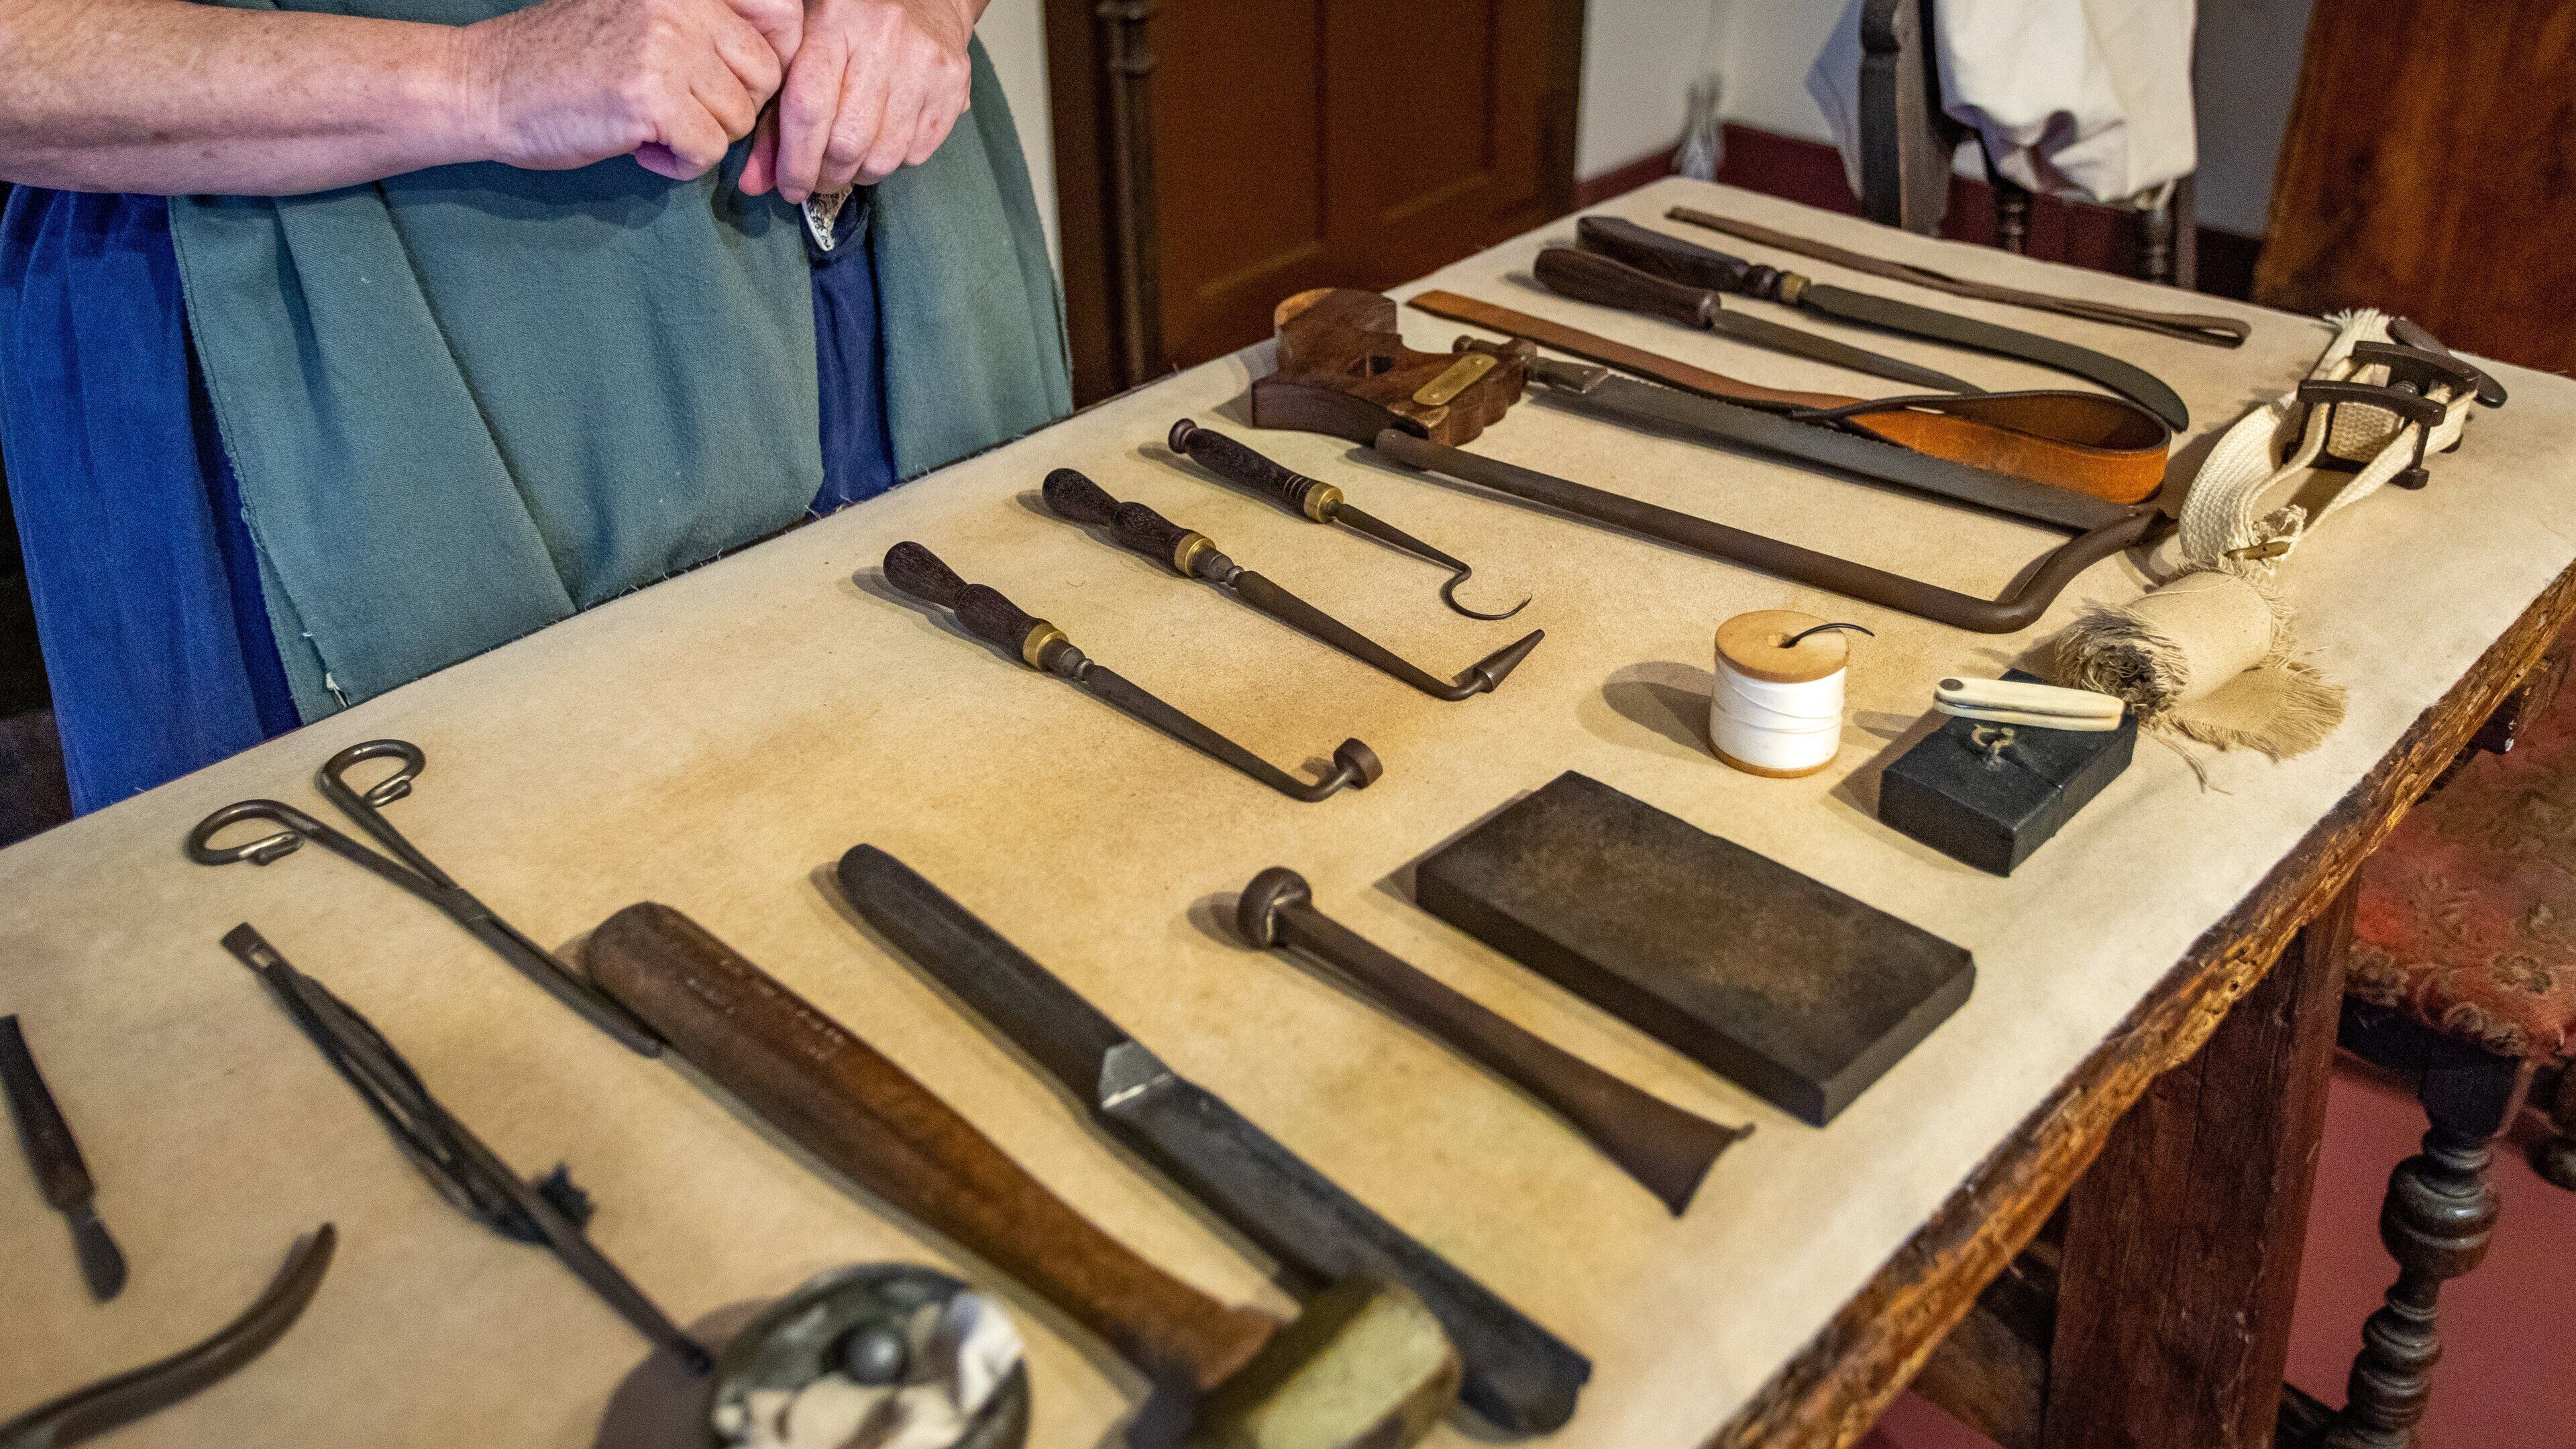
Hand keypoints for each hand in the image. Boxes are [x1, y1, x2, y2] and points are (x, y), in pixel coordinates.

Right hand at [462, 0, 803, 180]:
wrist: (487, 85)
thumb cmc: (568, 61)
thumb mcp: (645, 18)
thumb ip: (707, 28)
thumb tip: (782, 62)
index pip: (779, 12)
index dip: (777, 58)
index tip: (744, 84)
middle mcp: (681, 3)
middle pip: (765, 75)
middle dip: (733, 107)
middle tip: (682, 112)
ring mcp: (667, 47)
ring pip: (739, 118)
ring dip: (701, 137)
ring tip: (651, 126)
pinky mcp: (650, 97)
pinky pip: (707, 151)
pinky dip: (679, 165)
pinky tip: (640, 149)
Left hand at [747, 0, 970, 200]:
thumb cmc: (848, 27)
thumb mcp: (801, 51)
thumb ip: (774, 117)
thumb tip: (755, 184)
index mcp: (834, 20)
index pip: (810, 108)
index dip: (796, 161)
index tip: (789, 187)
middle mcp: (885, 39)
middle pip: (849, 141)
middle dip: (827, 175)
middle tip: (817, 180)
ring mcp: (925, 64)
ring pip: (885, 156)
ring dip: (859, 174)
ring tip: (847, 164)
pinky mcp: (954, 86)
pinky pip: (916, 154)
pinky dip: (892, 163)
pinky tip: (880, 144)